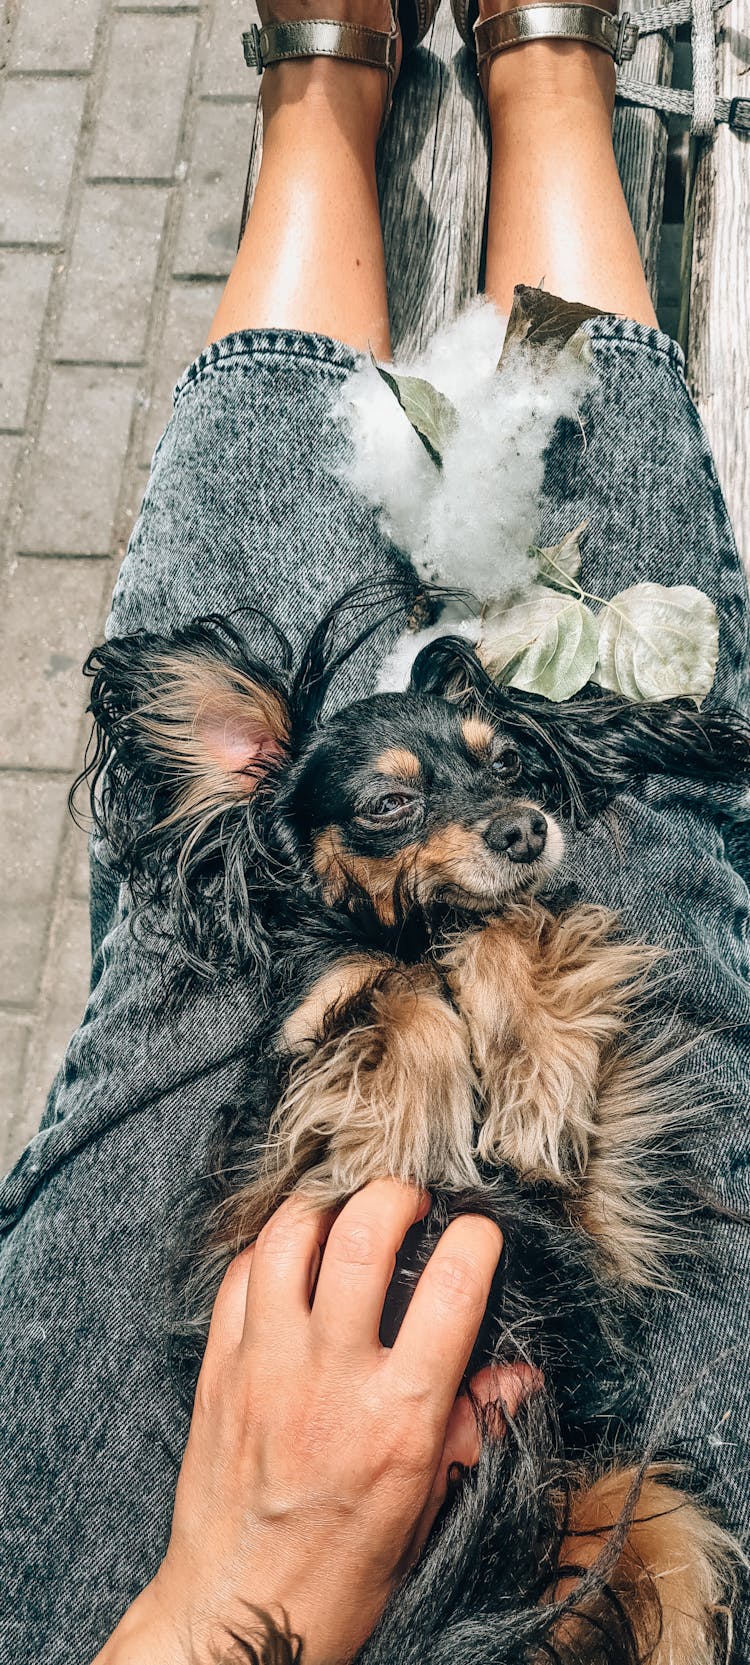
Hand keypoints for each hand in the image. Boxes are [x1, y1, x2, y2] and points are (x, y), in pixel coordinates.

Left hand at [96, 1179, 531, 1664]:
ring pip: (289, 1237)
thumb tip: (520, 1375)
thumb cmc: (341, 1574)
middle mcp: (331, 1380)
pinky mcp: (218, 1369)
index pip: (452, 1288)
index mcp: (399, 1418)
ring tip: (347, 1211)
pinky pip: (238, 1275)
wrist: (237, 1618)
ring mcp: (266, 1367)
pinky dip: (269, 1248)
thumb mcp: (428, 1508)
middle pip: (364, 1236)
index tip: (479, 1232)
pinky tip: (293, 1256)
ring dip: (326, 1206)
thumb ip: (472, 1428)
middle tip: (410, 1202)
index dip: (476, 1237)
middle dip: (396, 1195)